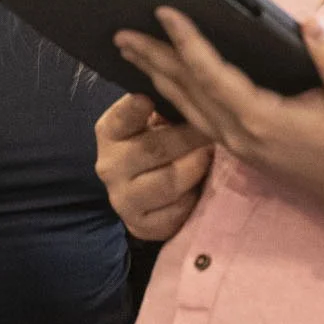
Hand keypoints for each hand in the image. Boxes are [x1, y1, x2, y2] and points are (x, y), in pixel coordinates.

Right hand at [95, 93, 213, 240]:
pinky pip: (175, 213)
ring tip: (210, 157)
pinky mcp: (140, 225)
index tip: (148, 100)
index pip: (120, 118)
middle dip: (189, 138)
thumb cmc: (155, 145)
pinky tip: (199, 189)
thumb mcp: (154, 123)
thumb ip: (165, 110)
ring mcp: (123, 199)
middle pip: (153, 149)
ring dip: (195, 169)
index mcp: (110, 133)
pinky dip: (192, 200)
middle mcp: (109, 166)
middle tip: (213, 131)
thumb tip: (193, 97)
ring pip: (168, 183)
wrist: (142, 194)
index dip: (134, 109)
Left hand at [115, 7, 323, 219]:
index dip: (186, 41)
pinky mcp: (245, 150)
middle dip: (152, 59)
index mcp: (263, 119)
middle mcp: (242, 135)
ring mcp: (240, 146)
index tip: (163, 12)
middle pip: (185, 91)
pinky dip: (177, 97)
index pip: (212, 74)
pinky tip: (166, 83)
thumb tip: (312, 21)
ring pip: (187, 107)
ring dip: (157, 77)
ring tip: (130, 52)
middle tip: (121, 32)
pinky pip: (199, 119)